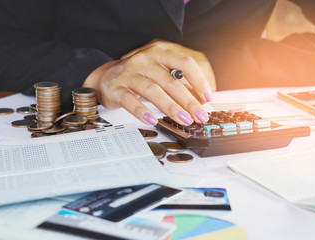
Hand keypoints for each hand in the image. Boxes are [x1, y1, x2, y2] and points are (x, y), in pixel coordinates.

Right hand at [82, 40, 214, 125]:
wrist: (106, 77)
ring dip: (171, 107)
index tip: (207, 96)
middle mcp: (145, 60)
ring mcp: (130, 73)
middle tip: (199, 115)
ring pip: (153, 91)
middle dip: (188, 101)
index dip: (199, 80)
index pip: (184, 62)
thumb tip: (200, 101)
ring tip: (184, 120)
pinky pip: (130, 101)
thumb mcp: (161, 72)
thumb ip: (180, 82)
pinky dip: (142, 111)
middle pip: (171, 80)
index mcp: (160, 52)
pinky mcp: (117, 88)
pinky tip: (152, 120)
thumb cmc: (139, 75)